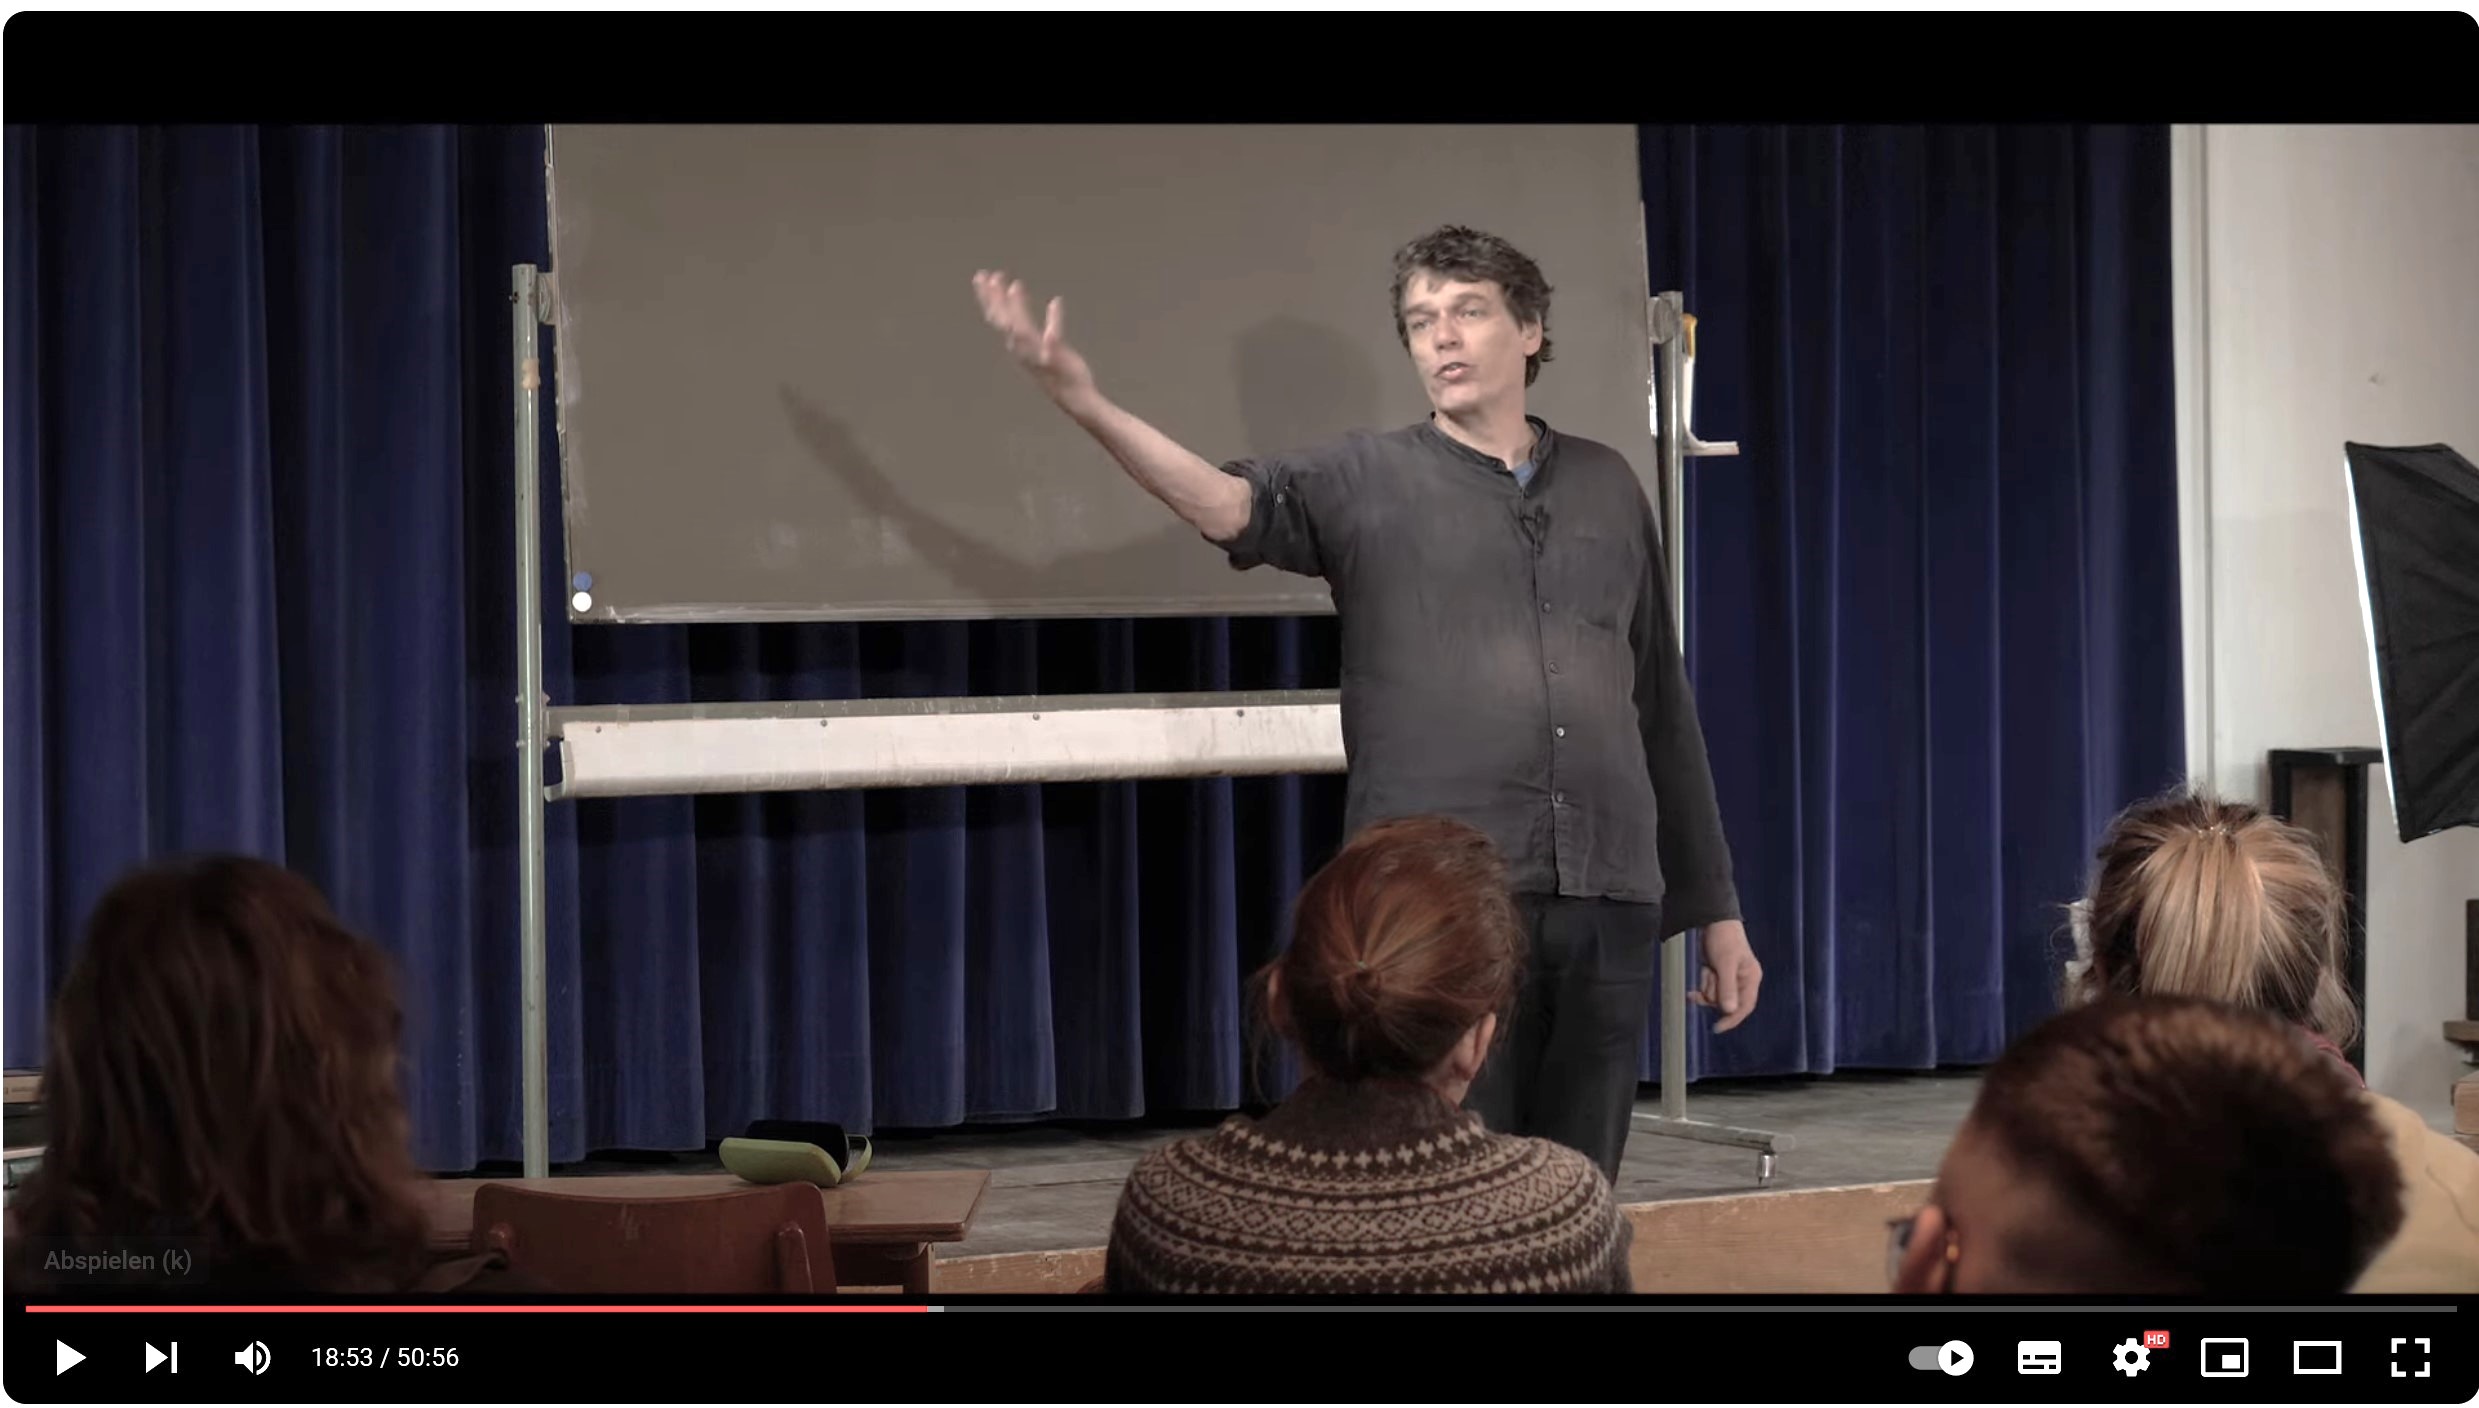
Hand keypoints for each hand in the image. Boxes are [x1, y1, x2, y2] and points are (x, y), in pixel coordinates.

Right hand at [972, 269, 1094, 404]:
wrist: (1075, 397)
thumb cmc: (1060, 372)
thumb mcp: (1046, 345)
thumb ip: (1046, 324)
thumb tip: (1052, 300)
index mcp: (1018, 346)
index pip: (998, 318)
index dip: (989, 298)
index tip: (985, 276)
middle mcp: (1023, 350)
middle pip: (1003, 321)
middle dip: (993, 299)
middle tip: (986, 275)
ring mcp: (1038, 355)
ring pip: (1020, 329)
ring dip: (1016, 308)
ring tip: (1014, 286)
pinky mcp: (1055, 359)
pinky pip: (1053, 339)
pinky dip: (1053, 320)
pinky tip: (1056, 302)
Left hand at [1690, 918, 1761, 1032]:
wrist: (1713, 922)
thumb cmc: (1724, 939)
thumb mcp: (1725, 964)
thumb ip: (1727, 987)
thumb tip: (1729, 1010)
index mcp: (1751, 978)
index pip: (1745, 1006)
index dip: (1733, 1019)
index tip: (1718, 1028)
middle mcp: (1742, 981)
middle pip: (1726, 1003)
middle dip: (1714, 992)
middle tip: (1712, 974)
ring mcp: (1729, 980)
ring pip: (1714, 998)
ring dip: (1707, 986)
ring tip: (1708, 968)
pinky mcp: (1717, 976)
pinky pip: (1708, 991)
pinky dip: (1701, 988)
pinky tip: (1691, 992)